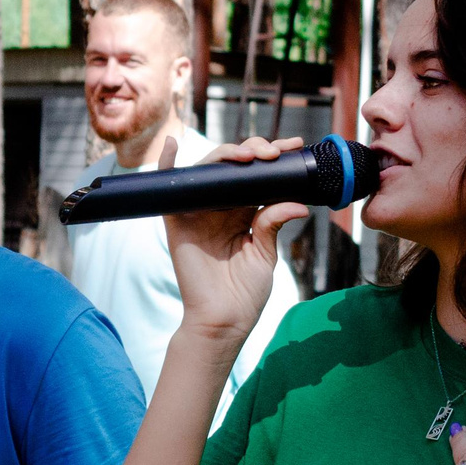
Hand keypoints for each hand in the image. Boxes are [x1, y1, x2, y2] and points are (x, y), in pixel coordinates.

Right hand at [160, 140, 307, 345]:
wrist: (223, 320)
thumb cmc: (245, 293)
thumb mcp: (266, 253)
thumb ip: (273, 222)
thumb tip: (297, 202)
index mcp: (244, 213)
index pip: (258, 175)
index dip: (274, 158)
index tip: (294, 149)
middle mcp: (221, 207)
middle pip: (235, 166)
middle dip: (256, 150)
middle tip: (275, 153)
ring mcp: (198, 211)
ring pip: (209, 169)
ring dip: (227, 154)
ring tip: (249, 155)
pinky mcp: (177, 220)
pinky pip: (170, 187)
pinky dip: (168, 163)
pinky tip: (174, 144)